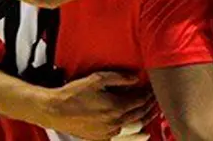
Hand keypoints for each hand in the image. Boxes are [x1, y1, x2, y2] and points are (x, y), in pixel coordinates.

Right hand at [39, 71, 155, 139]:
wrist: (55, 111)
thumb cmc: (74, 93)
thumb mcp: (98, 78)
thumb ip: (120, 77)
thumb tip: (136, 78)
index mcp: (116, 107)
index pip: (141, 101)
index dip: (150, 94)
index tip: (154, 88)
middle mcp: (116, 123)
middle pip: (140, 114)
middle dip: (151, 106)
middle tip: (157, 99)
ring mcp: (109, 133)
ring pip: (134, 127)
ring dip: (145, 118)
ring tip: (151, 112)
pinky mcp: (102, 139)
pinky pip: (123, 136)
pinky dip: (134, 131)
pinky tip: (138, 129)